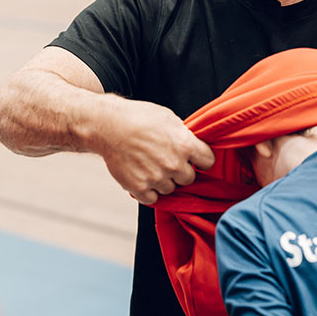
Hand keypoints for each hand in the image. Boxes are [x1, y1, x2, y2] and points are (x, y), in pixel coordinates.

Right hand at [97, 96, 214, 204]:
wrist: (108, 125)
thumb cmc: (137, 117)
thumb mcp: (168, 118)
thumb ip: (183, 135)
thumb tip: (191, 145)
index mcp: (184, 144)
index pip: (208, 161)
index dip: (201, 160)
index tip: (194, 159)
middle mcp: (174, 164)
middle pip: (188, 178)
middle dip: (180, 171)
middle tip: (165, 160)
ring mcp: (157, 178)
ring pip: (169, 189)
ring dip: (162, 181)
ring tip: (149, 165)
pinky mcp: (140, 188)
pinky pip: (152, 198)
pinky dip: (147, 191)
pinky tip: (141, 176)